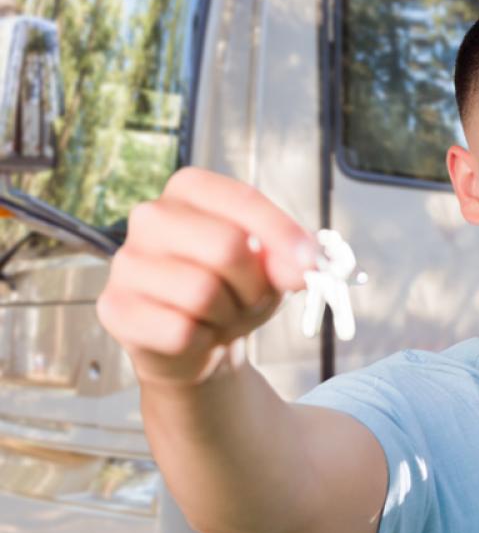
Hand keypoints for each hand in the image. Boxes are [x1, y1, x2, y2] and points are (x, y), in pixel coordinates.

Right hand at [97, 167, 316, 385]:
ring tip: (222, 315)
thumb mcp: (274, 269)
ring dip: (229, 315)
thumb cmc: (237, 290)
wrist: (201, 343)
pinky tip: (195, 334)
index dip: (283, 233)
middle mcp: (150, 216)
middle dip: (255, 284)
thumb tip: (304, 265)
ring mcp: (126, 262)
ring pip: (202, 292)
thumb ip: (291, 259)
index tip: (311, 262)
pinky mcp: (114, 308)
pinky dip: (202, 341)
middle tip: (253, 298)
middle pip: (226, 246)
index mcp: (190, 189)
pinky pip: (179, 330)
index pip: (243, 198)